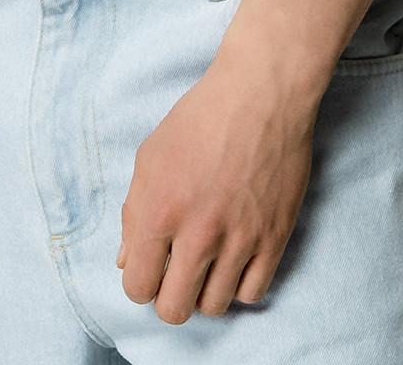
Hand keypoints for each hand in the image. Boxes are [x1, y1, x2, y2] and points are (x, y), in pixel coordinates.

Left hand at [114, 53, 317, 321]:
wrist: (261, 94)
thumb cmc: (200, 118)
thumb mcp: (151, 156)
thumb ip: (134, 213)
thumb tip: (127, 262)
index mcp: (159, 210)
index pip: (138, 287)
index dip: (140, 282)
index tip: (151, 268)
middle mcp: (198, 232)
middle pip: (174, 309)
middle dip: (169, 296)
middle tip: (176, 273)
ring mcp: (240, 238)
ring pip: (214, 306)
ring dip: (205, 290)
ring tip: (207, 261)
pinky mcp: (274, 237)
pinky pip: (252, 294)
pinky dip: (240, 284)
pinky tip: (235, 259)